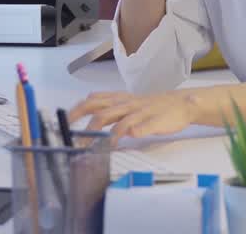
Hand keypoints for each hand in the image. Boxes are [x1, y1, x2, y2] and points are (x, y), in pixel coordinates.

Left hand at [67, 89, 198, 140]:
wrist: (180, 104)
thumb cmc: (151, 107)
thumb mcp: (126, 101)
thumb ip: (108, 106)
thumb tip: (85, 110)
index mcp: (119, 99)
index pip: (94, 101)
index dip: (78, 110)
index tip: (65, 122)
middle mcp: (127, 104)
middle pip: (102, 111)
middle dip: (87, 126)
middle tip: (76, 141)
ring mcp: (140, 113)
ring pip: (120, 120)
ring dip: (106, 134)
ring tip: (96, 147)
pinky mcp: (154, 121)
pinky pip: (143, 126)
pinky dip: (135, 131)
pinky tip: (128, 138)